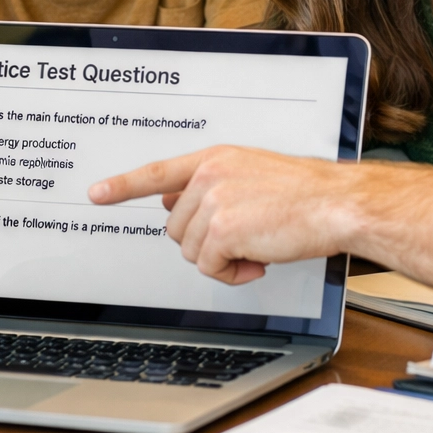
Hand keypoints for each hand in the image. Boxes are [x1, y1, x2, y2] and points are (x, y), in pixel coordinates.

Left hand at [88, 146, 373, 284]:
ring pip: (191, 250)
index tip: (96, 192)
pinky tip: (258, 261)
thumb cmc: (304, 194)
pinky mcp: (223, 229)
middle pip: (177, 228)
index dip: (123, 185)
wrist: (336, 203)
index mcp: (214, 159)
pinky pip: (210, 267)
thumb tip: (177, 207)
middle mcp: (209, 176)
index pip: (157, 172)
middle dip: (206, 242)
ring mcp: (214, 201)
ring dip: (222, 258)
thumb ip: (213, 185)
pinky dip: (232, 273)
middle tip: (243, 239)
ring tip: (257, 246)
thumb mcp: (252, 174)